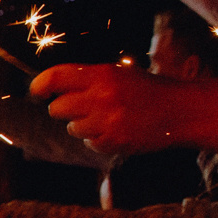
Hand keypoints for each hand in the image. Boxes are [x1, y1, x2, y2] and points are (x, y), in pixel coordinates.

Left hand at [30, 62, 217, 154]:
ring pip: (72, 128)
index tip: (36, 92)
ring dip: (82, 124)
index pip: (55, 77)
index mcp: (101, 75)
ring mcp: (107, 122)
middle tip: (80, 107)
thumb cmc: (147, 90)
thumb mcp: (119, 74)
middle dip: (63, 109)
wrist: (181, 111)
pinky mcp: (113, 142)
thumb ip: (87, 79)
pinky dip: (98, 138)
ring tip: (106, 117)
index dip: (40, 85)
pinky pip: (90, 142)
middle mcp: (101, 97)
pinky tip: (116, 129)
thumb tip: (52, 87)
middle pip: (57, 108)